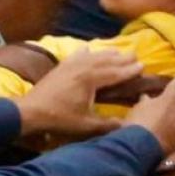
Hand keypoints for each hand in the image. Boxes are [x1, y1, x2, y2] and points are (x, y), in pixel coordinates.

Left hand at [12, 48, 143, 140]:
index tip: (143, 65)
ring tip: (118, 51)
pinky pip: (76, 56)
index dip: (130, 70)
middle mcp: (83, 67)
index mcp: (91, 79)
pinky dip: (84, 52)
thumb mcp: (86, 125)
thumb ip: (108, 124)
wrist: (31, 111)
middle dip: (122, 58)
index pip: (116, 73)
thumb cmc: (59, 118)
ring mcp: (70, 65)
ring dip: (107, 54)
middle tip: (135, 54)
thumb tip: (128, 126)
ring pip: (93, 56)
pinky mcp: (61, 67)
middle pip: (107, 60)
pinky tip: (87, 49)